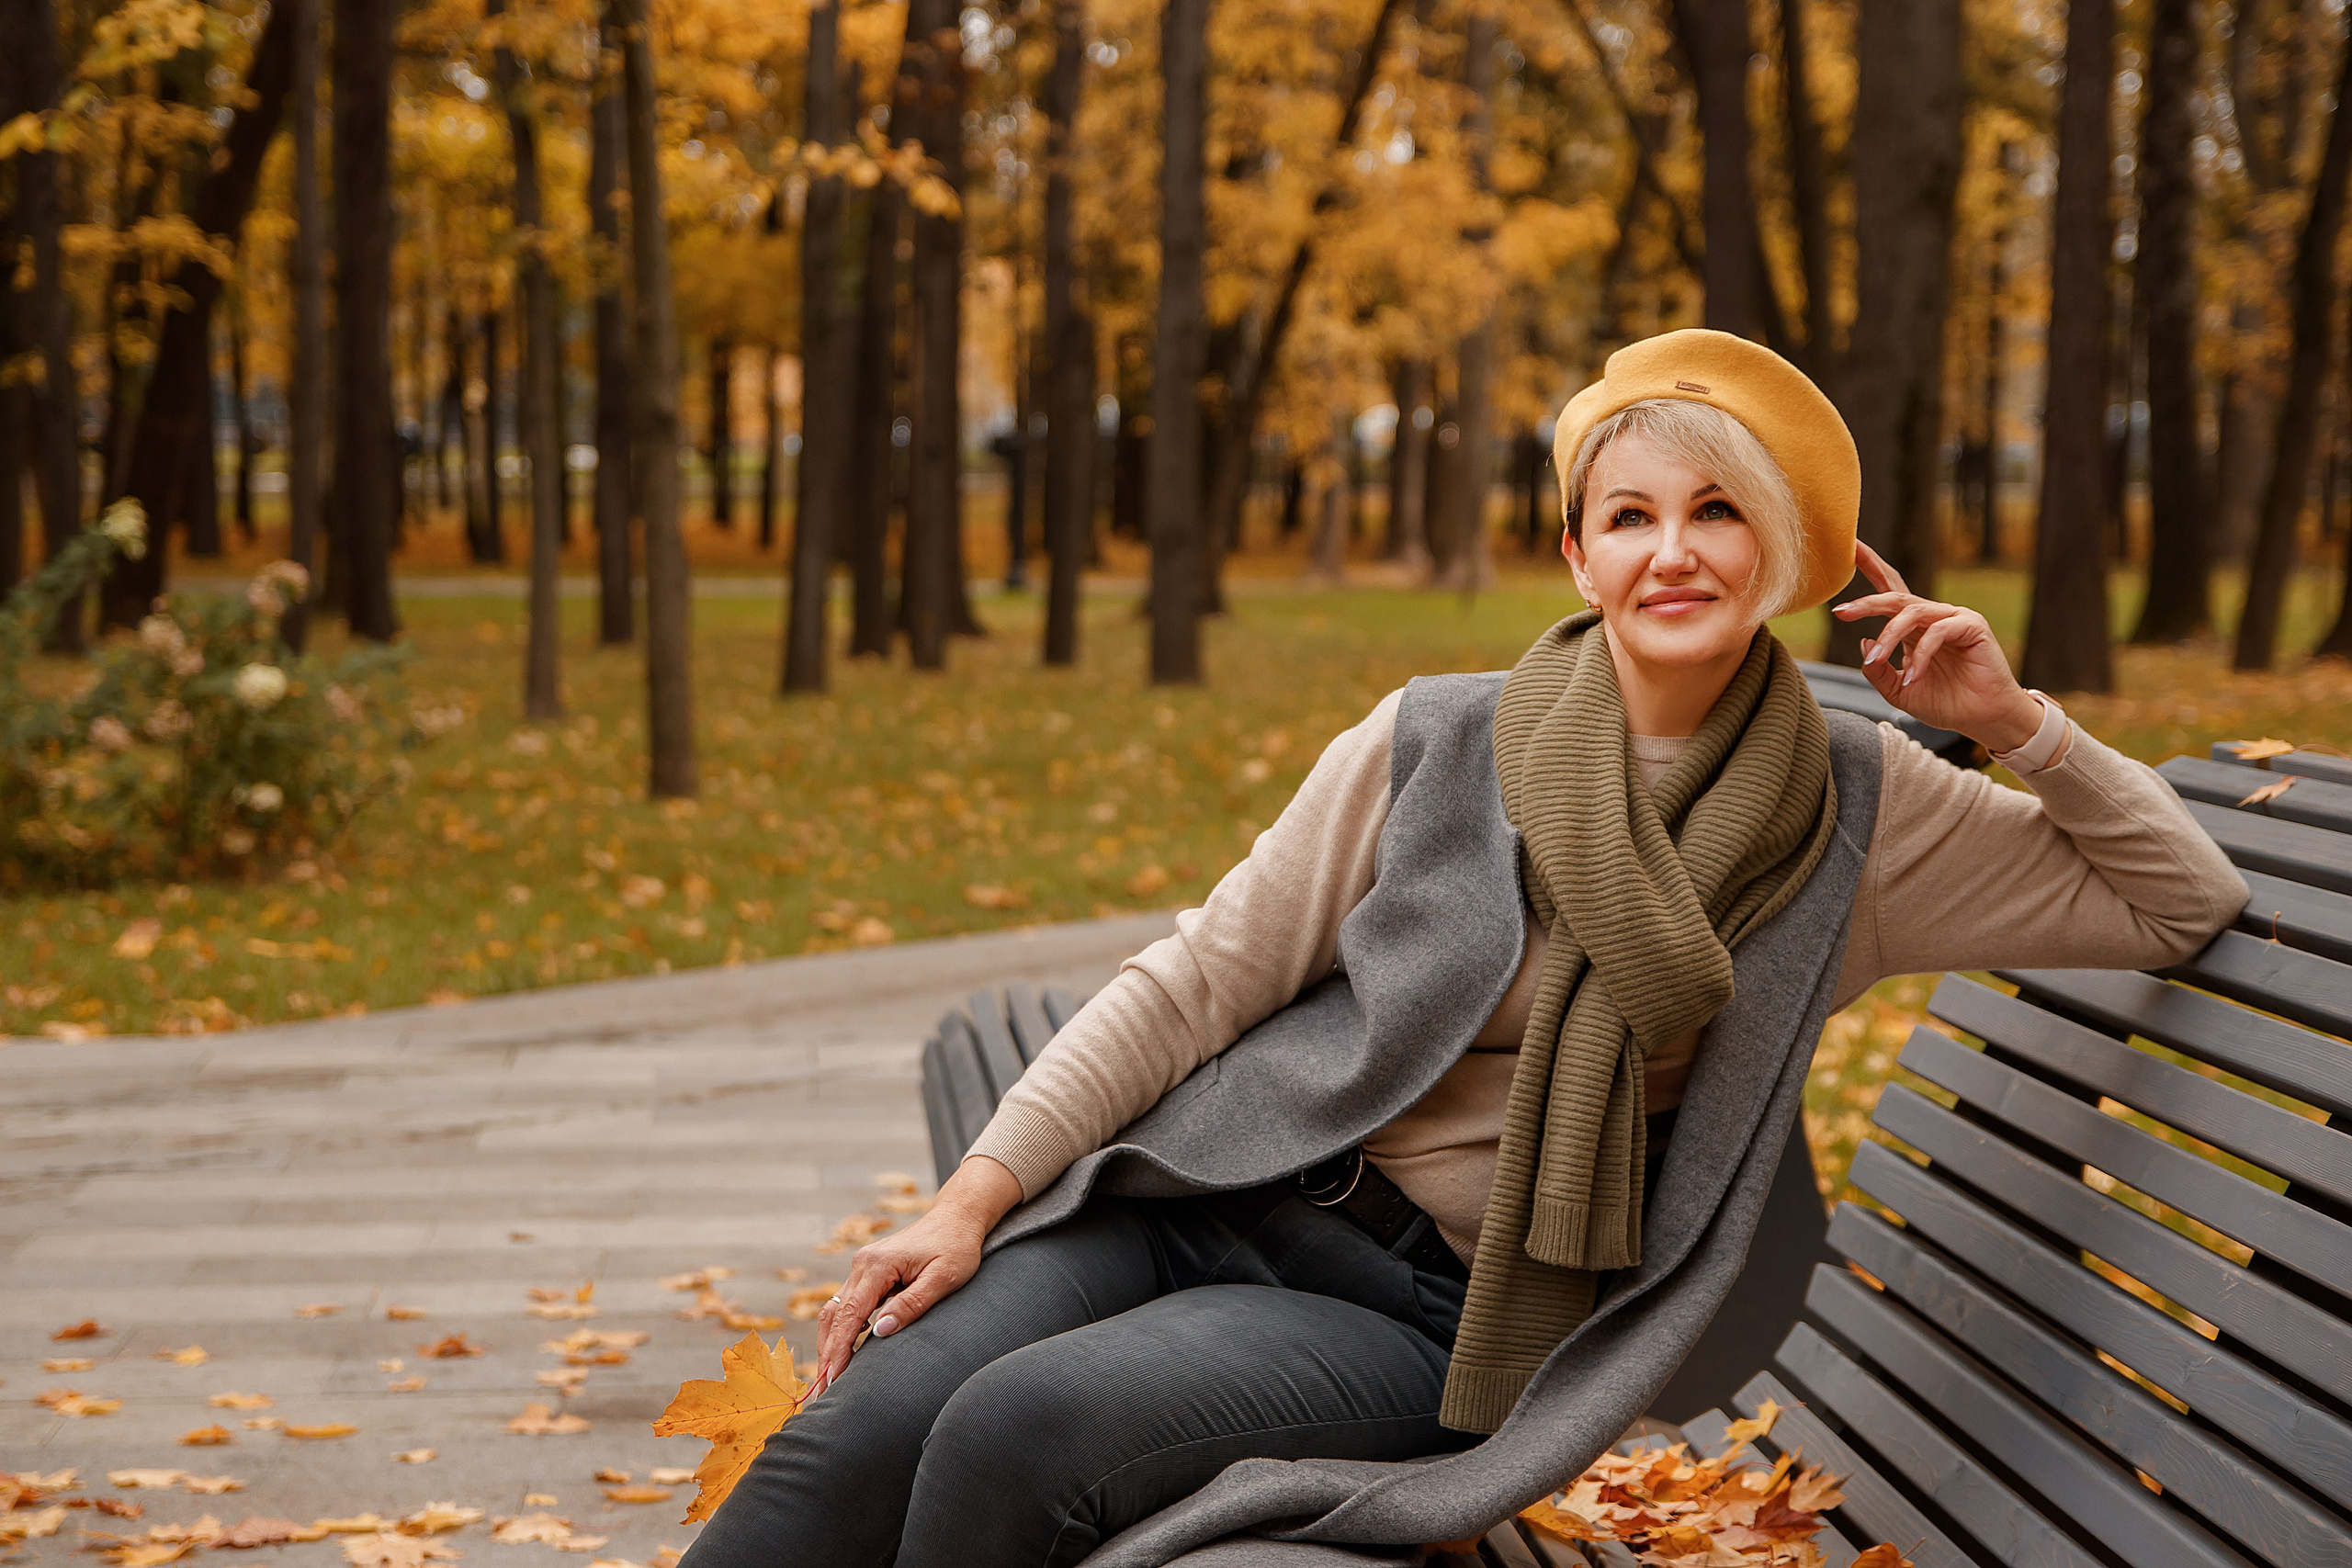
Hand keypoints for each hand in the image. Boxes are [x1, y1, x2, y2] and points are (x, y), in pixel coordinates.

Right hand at [810, 1154, 1021, 1396]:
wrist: (957, 1217)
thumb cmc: (956, 1246)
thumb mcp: (944, 1277)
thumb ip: (912, 1304)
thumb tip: (880, 1332)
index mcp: (877, 1265)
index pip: (851, 1315)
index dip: (839, 1350)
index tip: (833, 1380)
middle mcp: (862, 1264)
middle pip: (835, 1316)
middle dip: (827, 1354)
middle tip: (821, 1392)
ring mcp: (861, 1267)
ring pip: (835, 1312)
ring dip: (829, 1344)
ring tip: (827, 1380)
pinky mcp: (867, 1273)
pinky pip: (846, 1306)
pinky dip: (840, 1331)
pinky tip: (839, 1355)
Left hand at [1830, 542, 2043, 752]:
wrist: (1982, 719)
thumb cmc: (1945, 703)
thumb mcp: (1898, 690)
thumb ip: (1878, 671)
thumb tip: (1862, 643)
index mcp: (1914, 628)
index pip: (1890, 591)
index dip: (1872, 567)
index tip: (1850, 548)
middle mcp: (1932, 617)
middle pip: (1895, 597)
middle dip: (1866, 602)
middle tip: (1842, 611)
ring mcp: (1953, 618)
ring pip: (1911, 613)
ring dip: (1889, 636)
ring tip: (1878, 659)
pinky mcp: (1972, 626)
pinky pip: (1937, 631)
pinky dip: (1922, 654)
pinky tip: (1914, 675)